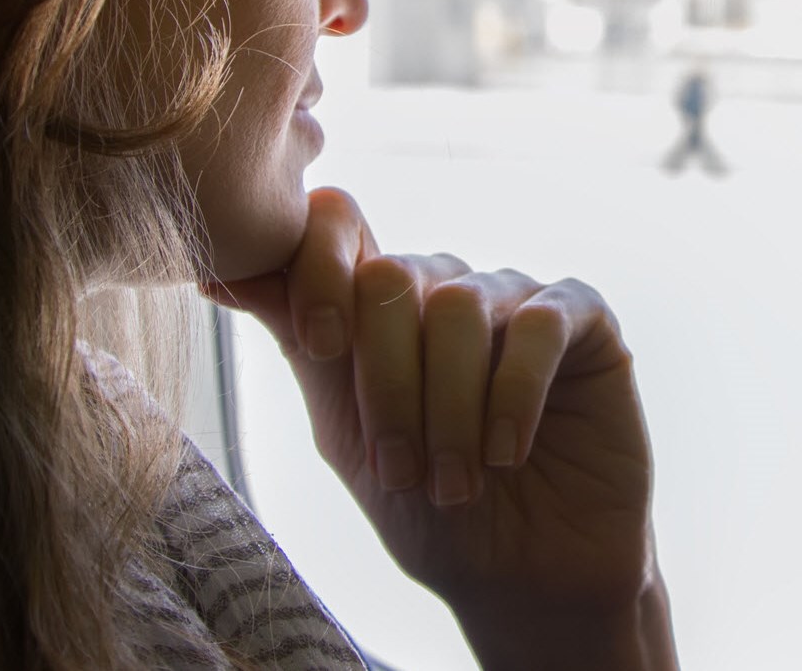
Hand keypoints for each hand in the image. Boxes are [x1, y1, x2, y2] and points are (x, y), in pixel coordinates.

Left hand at [205, 188, 677, 669]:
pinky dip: (513, 395)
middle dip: (387, 384)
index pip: (338, 223)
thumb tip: (216, 268)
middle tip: (401, 472)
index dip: (317, 267)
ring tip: (457, 483)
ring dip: (449, 409)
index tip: (320, 346)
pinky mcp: (585, 320)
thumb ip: (302, 343)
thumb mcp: (348, 432)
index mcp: (381, 303)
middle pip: (392, 276)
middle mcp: (447, 285)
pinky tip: (507, 452)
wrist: (523, 578)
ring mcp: (517, 297)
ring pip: (461, 306)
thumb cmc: (431, 509)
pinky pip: (539, 325)